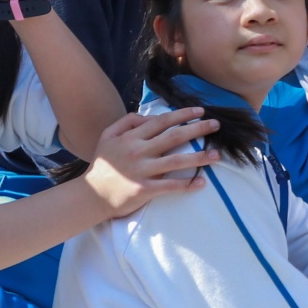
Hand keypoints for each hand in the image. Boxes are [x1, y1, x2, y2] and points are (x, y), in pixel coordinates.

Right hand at [79, 107, 218, 218]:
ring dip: (199, 157)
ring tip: (216, 155)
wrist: (90, 195)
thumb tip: (148, 116)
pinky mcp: (144, 189)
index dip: (182, 115)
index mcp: (131, 137)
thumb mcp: (108, 136)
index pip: (161, 122)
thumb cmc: (103, 165)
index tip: (200, 111)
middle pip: (173, 137)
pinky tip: (201, 182)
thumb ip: (127, 122)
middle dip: (197, 129)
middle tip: (216, 126)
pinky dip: (186, 184)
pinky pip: (169, 186)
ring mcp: (142, 171)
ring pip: (176, 161)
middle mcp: (138, 151)